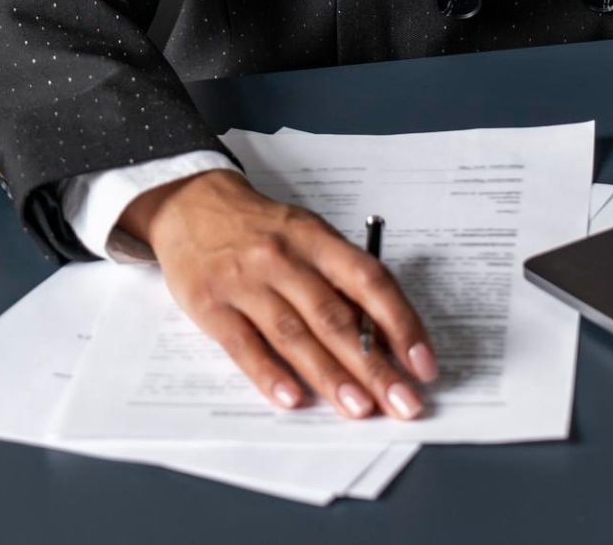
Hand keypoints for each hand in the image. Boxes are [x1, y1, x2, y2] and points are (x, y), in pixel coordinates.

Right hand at [118, 168, 438, 419]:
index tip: (422, 363)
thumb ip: (338, 278)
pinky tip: (293, 399)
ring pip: (294, 335)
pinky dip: (269, 374)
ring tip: (359, 409)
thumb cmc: (262, 227)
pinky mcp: (211, 306)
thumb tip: (381, 336)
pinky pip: (244, 346)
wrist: (190, 205)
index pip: (369, 281)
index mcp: (316, 239)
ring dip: (330, 376)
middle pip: (335, 317)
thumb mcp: (306, 234)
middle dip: (373, 366)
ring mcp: (246, 282)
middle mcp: (285, 259)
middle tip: (403, 404)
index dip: (401, 323)